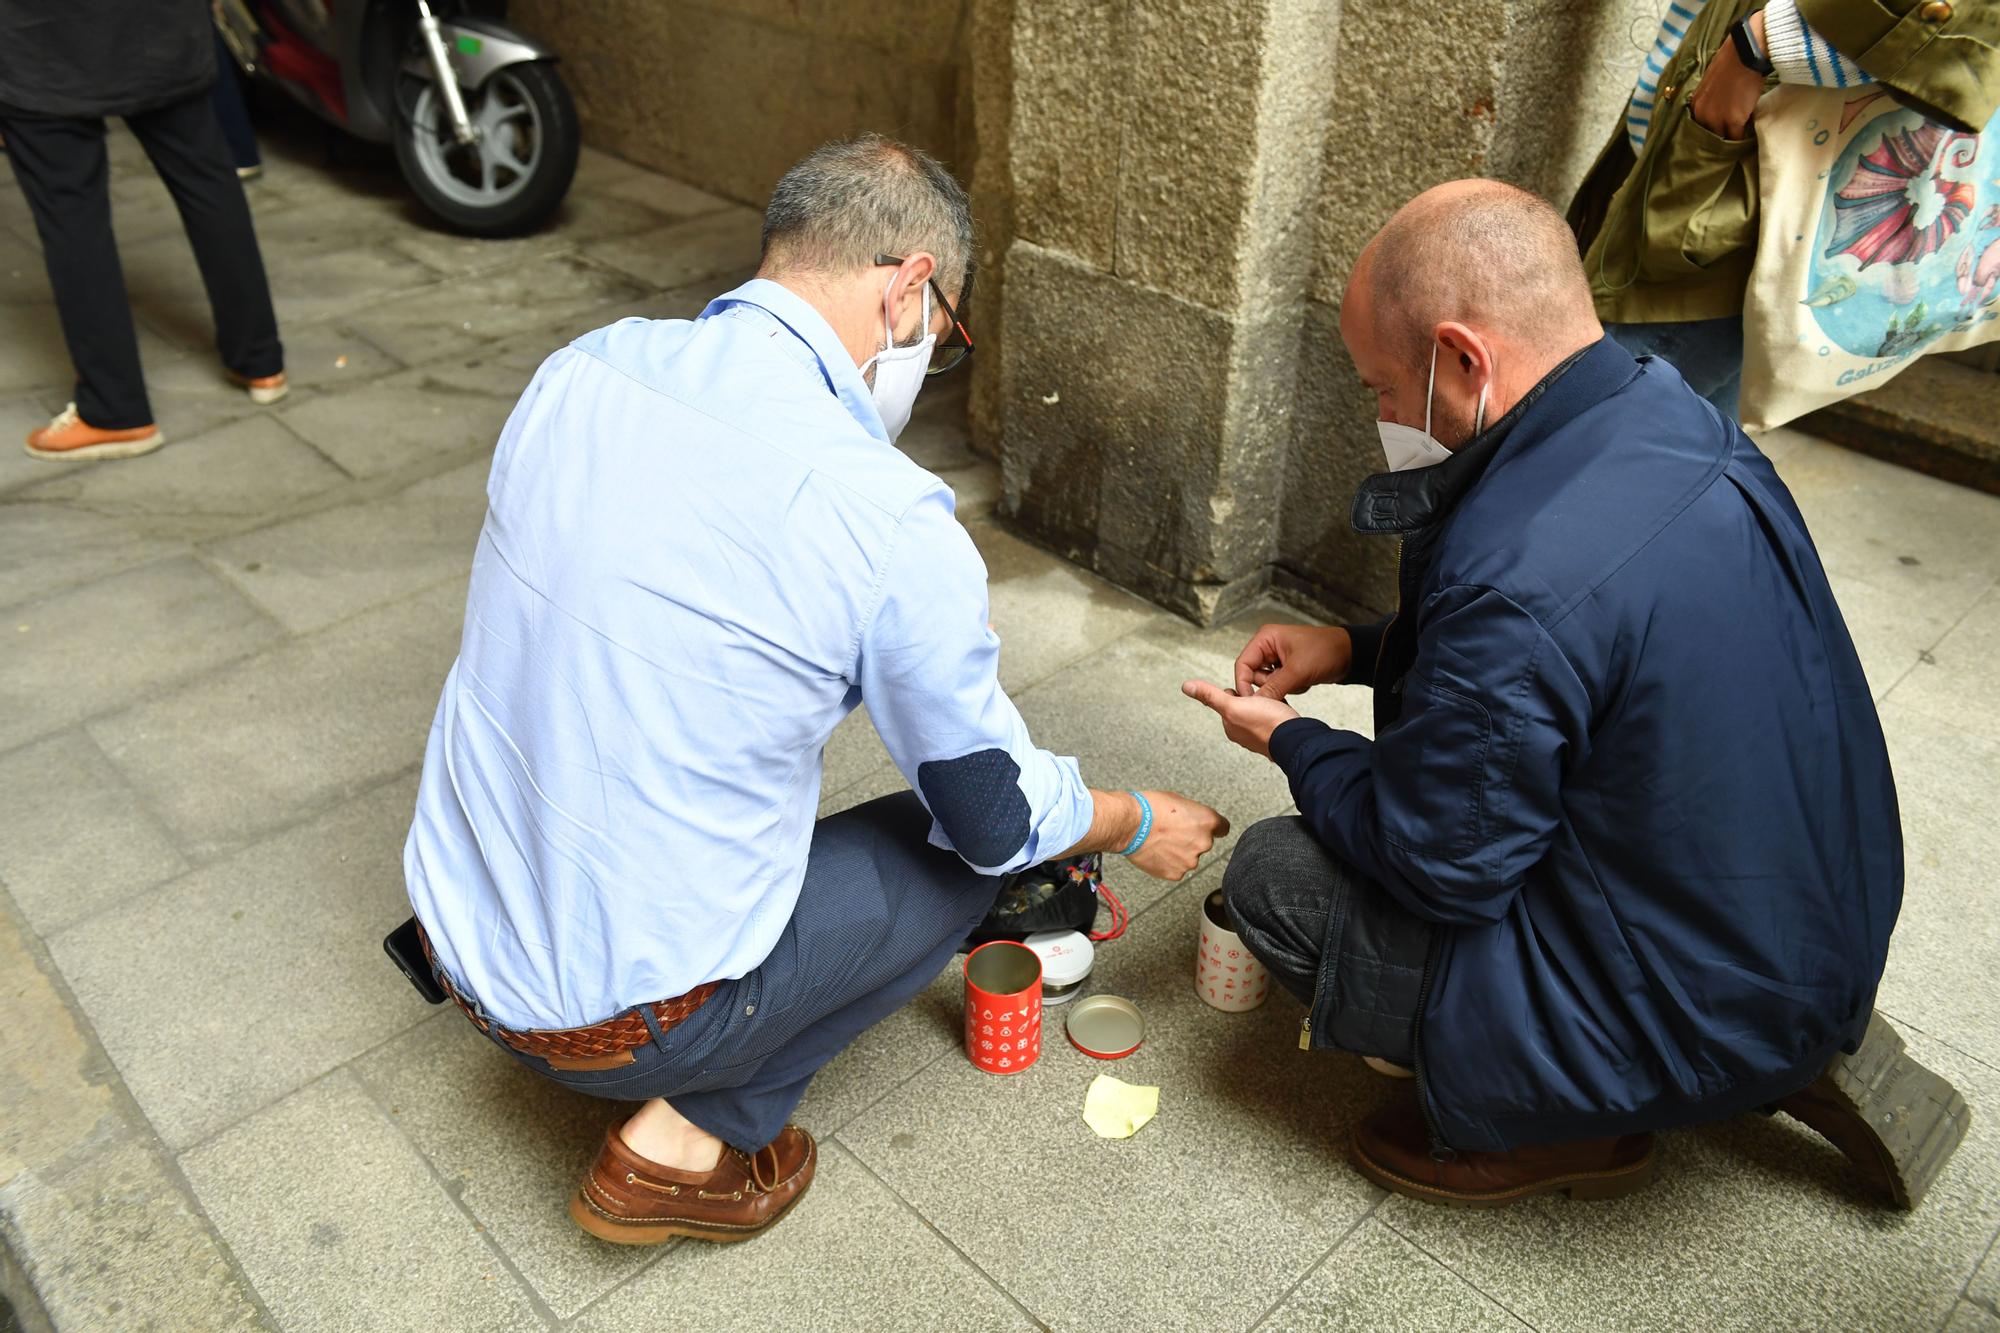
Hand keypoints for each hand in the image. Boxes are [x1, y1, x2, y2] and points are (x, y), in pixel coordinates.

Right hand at [1126, 789, 1229, 881]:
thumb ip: (1193, 815)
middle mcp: (1203, 843)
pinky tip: (1157, 852)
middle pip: (1203, 843)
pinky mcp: (1176, 873)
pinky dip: (1168, 862)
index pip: (1223, 828)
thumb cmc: (1150, 808)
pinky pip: (1176, 868)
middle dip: (1190, 839)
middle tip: (1172, 832)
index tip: (1209, 829)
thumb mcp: (1179, 801)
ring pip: (1189, 857)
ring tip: (1160, 842)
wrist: (1130, 825)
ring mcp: (1190, 861)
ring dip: (1179, 852)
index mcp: (1207, 822)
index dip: (1213, 828)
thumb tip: (1194, 821)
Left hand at [1181, 679, 1300, 758]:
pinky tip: (1281, 710)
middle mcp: (1243, 733)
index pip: (1228, 698)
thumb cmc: (1267, 724)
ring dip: (1266, 702)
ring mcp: (1260, 734)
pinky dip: (1276, 710)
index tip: (1248, 692)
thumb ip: (1210, 696)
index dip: (1239, 690)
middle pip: (1244, 703)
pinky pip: (1273, 715)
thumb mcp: (1233, 705)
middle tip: (1263, 697)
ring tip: (1274, 703)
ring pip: (1260, 709)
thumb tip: (1187, 686)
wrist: (1296, 739)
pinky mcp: (1275, 733)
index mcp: (1231, 726)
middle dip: (1253, 696)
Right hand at [1232, 624, 1350, 700]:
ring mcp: (1278, 658)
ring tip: (1300, 680)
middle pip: (1254, 675)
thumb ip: (1273, 688)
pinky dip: (1291, 687)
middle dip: (1270, 686)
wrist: (1351, 655)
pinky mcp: (1287, 668)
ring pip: (1267, 682)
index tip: (1250, 703)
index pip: (1243, 664)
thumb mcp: (1297, 671)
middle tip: (1286, 687)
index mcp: (1265, 639)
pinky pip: (1280, 685)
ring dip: (1283, 687)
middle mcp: (1268, 647)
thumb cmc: (1326, 651)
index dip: (1244, 684)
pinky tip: (1305, 681)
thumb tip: (1255, 704)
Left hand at [1689, 14, 1764, 140]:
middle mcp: (1702, 114)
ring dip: (1731, 140)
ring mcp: (1717, 119)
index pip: (1699, 128)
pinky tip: (1747, 139)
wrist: (1744, 54)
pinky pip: (1737, 138)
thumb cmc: (1731, 62)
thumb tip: (1718, 107)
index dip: (1710, 132)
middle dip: (1719, 138)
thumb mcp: (1711, 83)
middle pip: (1709, 136)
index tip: (1718, 135)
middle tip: (1728, 142)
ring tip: (1737, 144)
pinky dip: (1742, 139)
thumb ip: (1710, 99)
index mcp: (1695, 105)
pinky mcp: (1734, 120)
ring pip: (1723, 139)